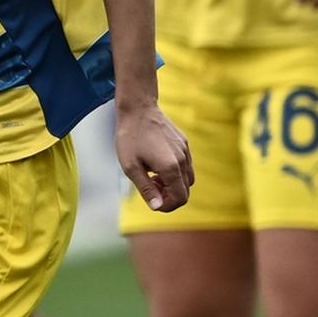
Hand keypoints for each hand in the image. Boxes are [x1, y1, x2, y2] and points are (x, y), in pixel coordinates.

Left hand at [118, 99, 195, 213]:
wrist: (138, 110)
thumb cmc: (130, 138)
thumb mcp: (131, 167)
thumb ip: (146, 188)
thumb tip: (157, 206)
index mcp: (171, 168)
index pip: (180, 198)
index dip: (167, 206)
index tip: (152, 201)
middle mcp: (183, 160)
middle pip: (186, 191)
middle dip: (169, 196)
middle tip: (150, 187)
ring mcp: (186, 151)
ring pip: (188, 179)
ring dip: (173, 184)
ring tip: (153, 176)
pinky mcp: (185, 144)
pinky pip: (186, 165)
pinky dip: (175, 172)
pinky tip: (157, 164)